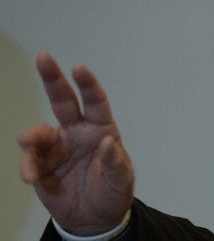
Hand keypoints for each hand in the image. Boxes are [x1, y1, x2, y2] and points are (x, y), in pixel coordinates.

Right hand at [18, 52, 133, 235]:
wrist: (95, 219)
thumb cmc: (113, 192)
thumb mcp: (122, 180)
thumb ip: (116, 162)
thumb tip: (109, 142)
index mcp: (100, 130)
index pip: (95, 102)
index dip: (88, 84)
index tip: (78, 67)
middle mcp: (77, 133)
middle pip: (63, 101)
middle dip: (53, 78)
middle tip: (44, 57)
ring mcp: (57, 149)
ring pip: (39, 132)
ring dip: (31, 135)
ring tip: (29, 143)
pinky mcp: (42, 167)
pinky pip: (29, 161)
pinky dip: (27, 166)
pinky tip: (33, 177)